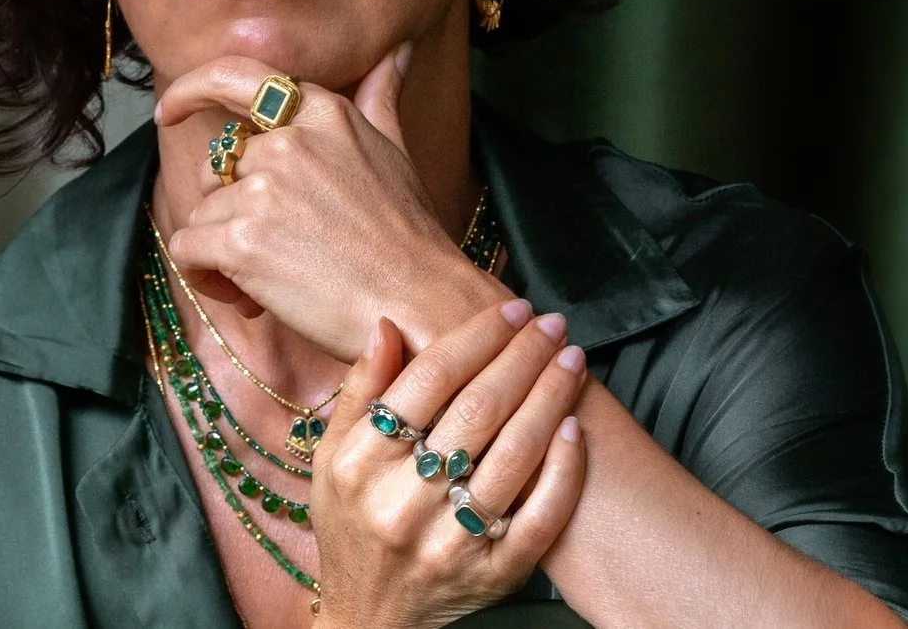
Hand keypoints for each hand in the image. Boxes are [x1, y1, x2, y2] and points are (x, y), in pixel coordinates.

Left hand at [154, 46, 506, 359]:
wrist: (421, 304)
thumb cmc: (409, 236)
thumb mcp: (396, 151)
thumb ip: (381, 98)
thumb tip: (398, 52)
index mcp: (321, 113)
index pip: (235, 76)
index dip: (191, 89)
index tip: (167, 110)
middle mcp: (288, 141)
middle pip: (217, 165)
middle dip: (230, 209)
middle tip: (272, 249)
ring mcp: (264, 189)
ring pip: (203, 214)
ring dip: (223, 253)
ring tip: (272, 282)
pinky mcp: (243, 240)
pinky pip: (188, 251)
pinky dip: (207, 278)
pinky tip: (251, 299)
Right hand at [310, 299, 587, 628]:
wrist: (369, 618)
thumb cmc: (352, 522)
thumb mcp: (333, 457)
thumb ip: (360, 391)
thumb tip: (389, 324)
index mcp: (358, 465)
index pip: (427, 381)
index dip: (476, 338)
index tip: (509, 309)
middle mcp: (401, 504)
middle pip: (477, 411)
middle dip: (522, 356)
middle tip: (552, 323)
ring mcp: (450, 544)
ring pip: (514, 456)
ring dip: (550, 398)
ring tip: (572, 359)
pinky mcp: (493, 577)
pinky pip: (539, 519)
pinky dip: (563, 472)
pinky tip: (574, 429)